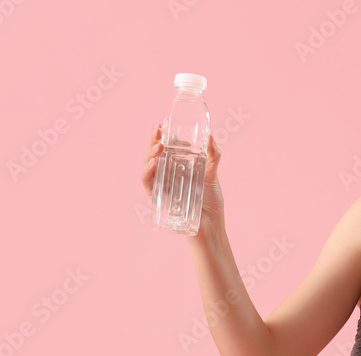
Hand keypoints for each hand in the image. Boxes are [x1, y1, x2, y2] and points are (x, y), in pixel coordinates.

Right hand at [141, 122, 225, 243]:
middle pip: (155, 153)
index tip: (162, 123)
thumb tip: (211, 137)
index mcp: (178, 166)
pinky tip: (153, 163)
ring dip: (150, 154)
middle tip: (158, 129)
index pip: (166, 147)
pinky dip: (148, 172)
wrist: (210, 226)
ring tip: (158, 146)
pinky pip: (148, 182)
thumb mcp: (212, 175)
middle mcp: (167, 174)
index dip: (162, 135)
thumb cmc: (211, 202)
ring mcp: (162, 185)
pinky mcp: (159, 197)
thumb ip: (213, 156)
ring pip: (149, 165)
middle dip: (154, 140)